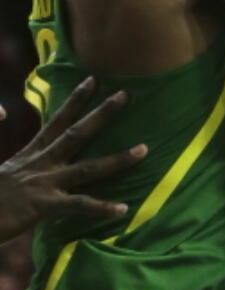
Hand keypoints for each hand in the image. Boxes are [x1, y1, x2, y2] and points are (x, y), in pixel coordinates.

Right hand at [0, 80, 145, 244]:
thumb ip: (0, 134)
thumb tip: (3, 111)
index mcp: (30, 154)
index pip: (56, 120)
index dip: (75, 100)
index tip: (93, 80)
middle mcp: (41, 163)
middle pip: (77, 133)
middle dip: (102, 114)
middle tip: (126, 95)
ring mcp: (44, 184)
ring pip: (88, 168)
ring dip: (118, 159)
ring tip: (144, 150)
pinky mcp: (43, 206)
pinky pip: (78, 207)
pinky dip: (101, 208)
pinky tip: (123, 209)